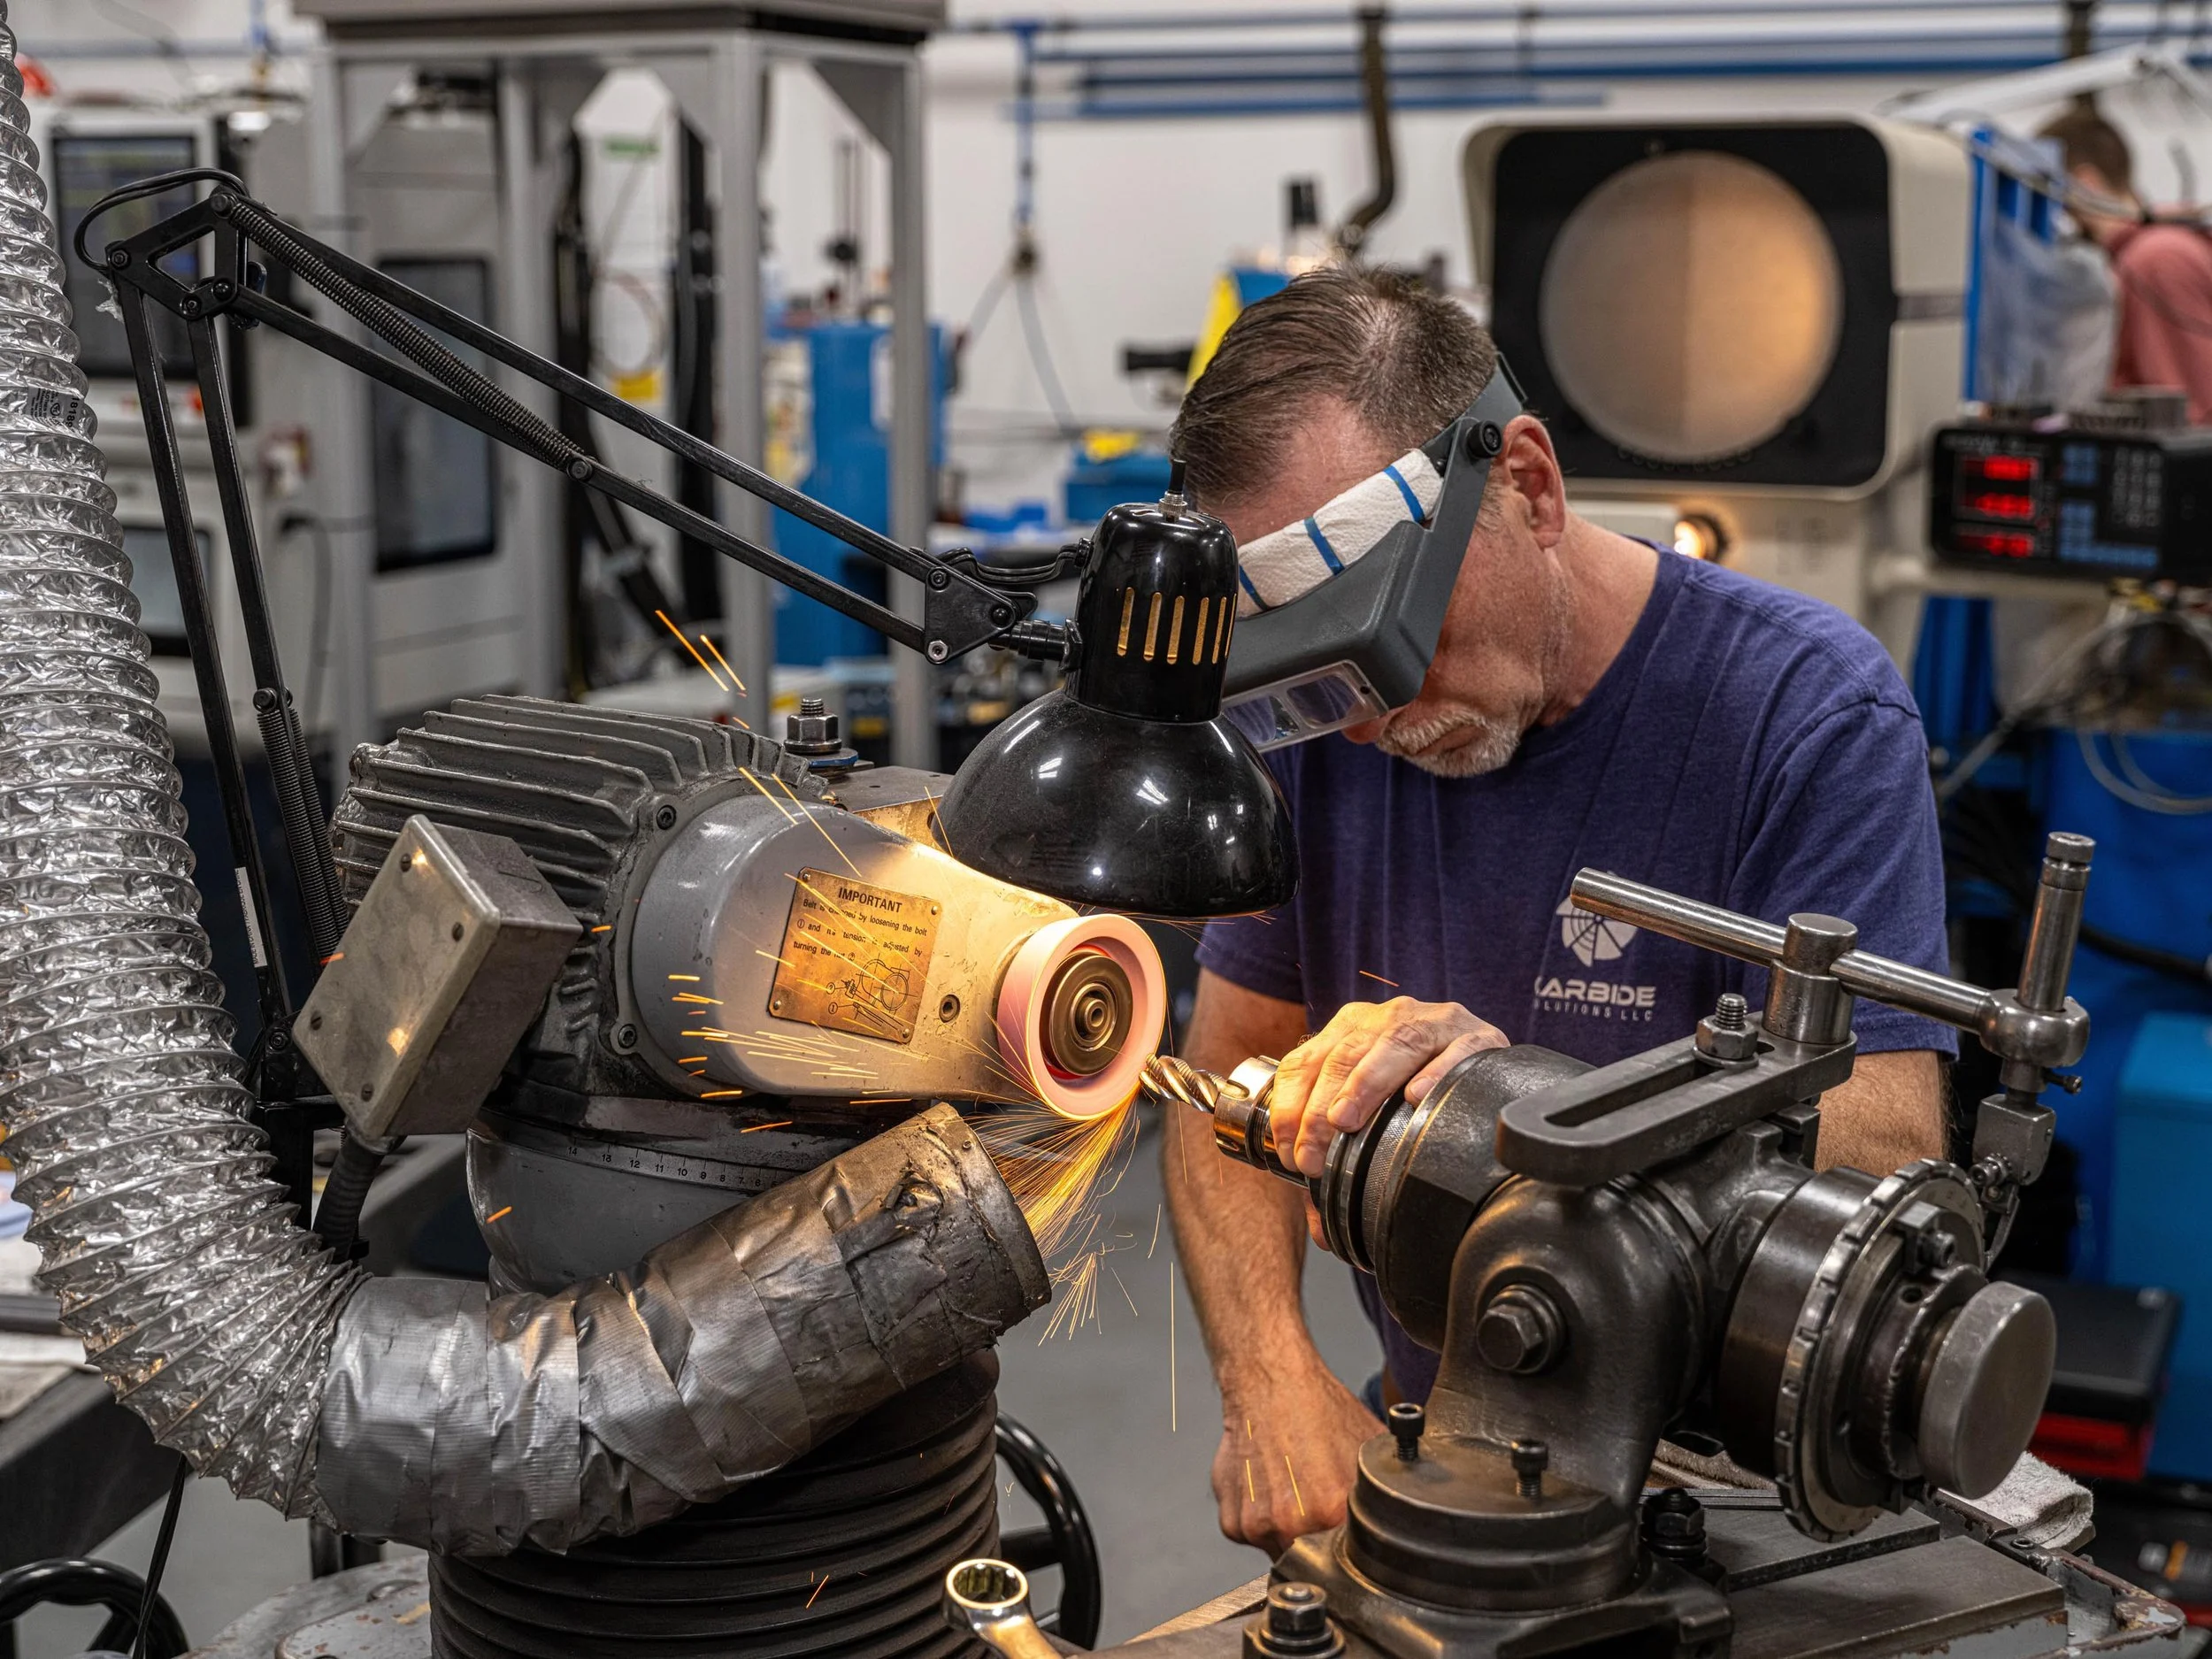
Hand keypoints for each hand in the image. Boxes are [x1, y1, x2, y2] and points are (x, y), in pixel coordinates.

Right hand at [1214, 1361, 1379, 1555]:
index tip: (1347, 1525)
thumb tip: (1403, 1514)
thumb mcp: (1370, 1447)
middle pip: (1312, 1557)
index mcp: (1331, 1510)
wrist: (1270, 1383)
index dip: (1350, 1541)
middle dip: (1318, 1536)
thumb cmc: (1317, 1407)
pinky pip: (1253, 1536)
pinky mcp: (1232, 1522)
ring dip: (1287, 1530)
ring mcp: (1257, 1525)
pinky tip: (1269, 1484)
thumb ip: (1383, 1492)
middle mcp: (1291, 1524)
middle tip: (1317, 1499)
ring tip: (1291, 1487)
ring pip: (1280, 1550)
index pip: (1349, 1554)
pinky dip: (1260, 1517)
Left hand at [1269, 998, 1506, 1176]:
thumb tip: (1322, 1229)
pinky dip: (1435, 1072)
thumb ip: (1341, 1162)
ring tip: (1346, 1121)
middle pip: (1345, 1054)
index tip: (1291, 1153)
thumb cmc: (1418, 1095)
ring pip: (1395, 1042)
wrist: (1486, 1067)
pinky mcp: (1479, 1037)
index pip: (1307, 1060)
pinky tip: (1418, 1097)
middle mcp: (1389, 1018)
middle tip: (1314, 1157)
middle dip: (1320, 1108)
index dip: (1291, 1107)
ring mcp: (1435, 1022)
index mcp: (1352, 1029)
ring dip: (1365, 1083)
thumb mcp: (1373, 1114)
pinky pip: (1457, 1049)